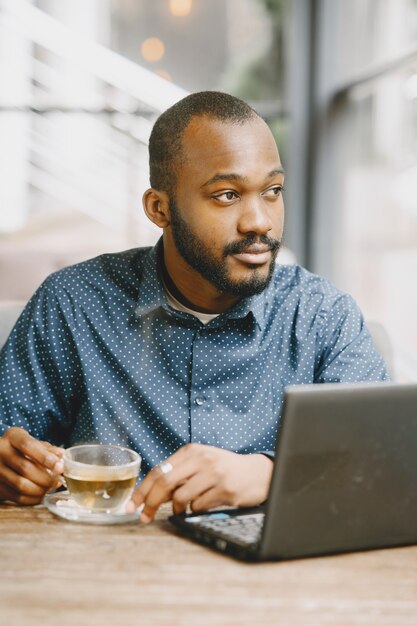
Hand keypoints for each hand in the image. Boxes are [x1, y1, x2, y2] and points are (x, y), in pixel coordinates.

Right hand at [0, 427, 63, 504]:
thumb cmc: (20, 447)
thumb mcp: (32, 442)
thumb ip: (47, 448)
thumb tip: (61, 456)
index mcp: (12, 437)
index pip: (28, 446)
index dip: (45, 457)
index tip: (59, 467)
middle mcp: (0, 451)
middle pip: (25, 468)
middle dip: (46, 478)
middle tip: (58, 481)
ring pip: (20, 485)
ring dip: (40, 490)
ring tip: (50, 488)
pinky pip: (15, 496)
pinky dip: (31, 498)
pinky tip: (40, 495)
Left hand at [127, 443, 272, 522]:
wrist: (257, 473)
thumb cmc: (224, 469)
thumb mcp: (200, 464)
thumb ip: (178, 475)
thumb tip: (150, 495)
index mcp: (191, 451)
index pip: (158, 470)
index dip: (141, 490)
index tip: (130, 506)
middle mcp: (201, 459)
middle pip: (165, 482)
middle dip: (150, 502)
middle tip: (144, 518)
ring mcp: (214, 474)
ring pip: (180, 497)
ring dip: (176, 509)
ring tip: (182, 510)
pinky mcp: (225, 490)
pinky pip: (198, 506)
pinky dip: (195, 510)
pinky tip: (203, 505)